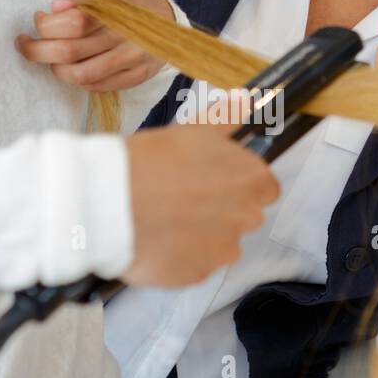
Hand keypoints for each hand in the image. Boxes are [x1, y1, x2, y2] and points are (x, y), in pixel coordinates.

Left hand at [14, 0, 173, 90]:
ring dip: (55, 69)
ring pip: (81, 74)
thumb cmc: (130, 1)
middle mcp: (127, 32)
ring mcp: (133, 57)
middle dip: (38, 51)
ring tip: (49, 59)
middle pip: (70, 50)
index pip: (74, 22)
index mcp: (118, 3)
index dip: (47, 25)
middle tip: (26, 45)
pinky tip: (71, 68)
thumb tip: (54, 9)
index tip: (38, 20)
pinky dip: (78, 79)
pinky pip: (98, 86)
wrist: (170, 20)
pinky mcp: (137, 76)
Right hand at [123, 95, 280, 286]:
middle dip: (221, 210)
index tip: (215, 180)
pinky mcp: (196, 276)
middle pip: (243, 217)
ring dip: (200, 236)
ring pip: (219, 245)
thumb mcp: (193, 131)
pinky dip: (179, 257)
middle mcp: (246, 219)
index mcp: (252, 181)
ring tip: (166, 219)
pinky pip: (193, 266)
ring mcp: (222, 252)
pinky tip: (156, 239)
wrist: (112, 200)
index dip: (240, 184)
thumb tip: (246, 101)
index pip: (265, 188)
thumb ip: (225, 120)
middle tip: (184, 196)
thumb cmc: (153, 160)